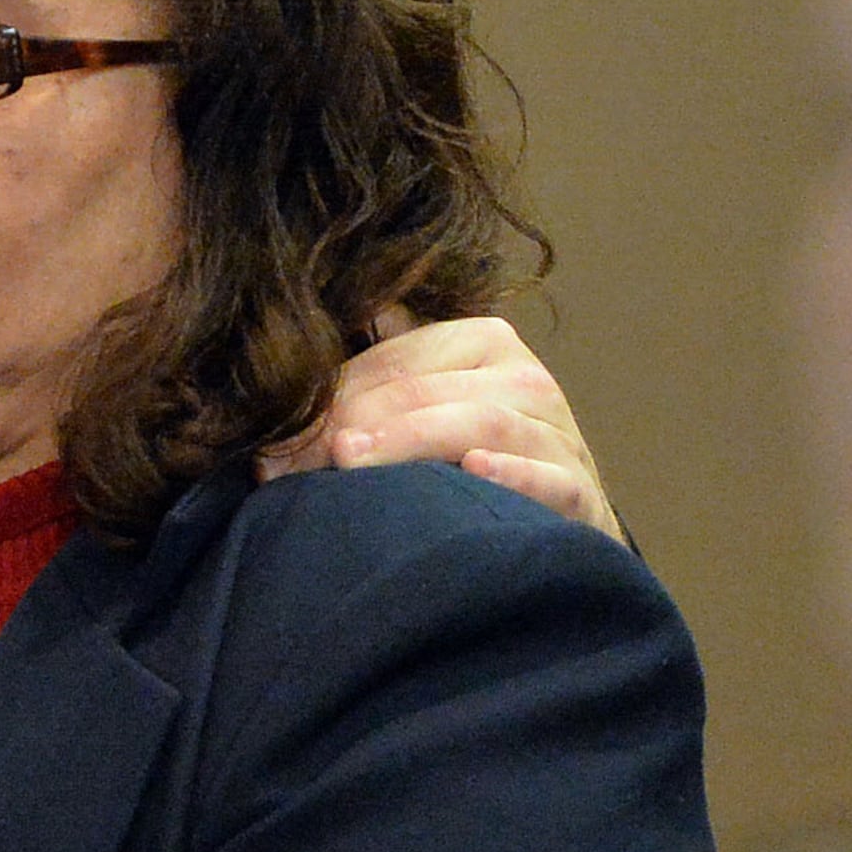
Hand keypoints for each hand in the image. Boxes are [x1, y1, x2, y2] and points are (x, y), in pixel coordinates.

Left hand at [262, 311, 623, 542]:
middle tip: (287, 465)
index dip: (326, 401)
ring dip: (410, 441)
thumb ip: (383, 368)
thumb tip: (311, 327)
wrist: (563, 524)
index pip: (391, 362)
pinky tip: (473, 471)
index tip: (269, 447)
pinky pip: (550, 477)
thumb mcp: (433, 404)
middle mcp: (526, 379)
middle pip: (424, 390)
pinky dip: (513, 473)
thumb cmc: (478, 461)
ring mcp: (559, 435)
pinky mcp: (582, 492)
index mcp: (484, 342)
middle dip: (349, 426)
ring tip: (350, 462)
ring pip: (481, 421)